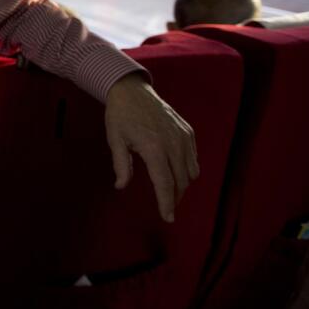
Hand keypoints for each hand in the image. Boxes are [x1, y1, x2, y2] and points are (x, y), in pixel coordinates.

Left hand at [104, 73, 198, 222]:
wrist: (132, 90)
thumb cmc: (120, 116)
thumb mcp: (115, 140)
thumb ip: (121, 165)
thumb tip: (121, 186)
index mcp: (154, 148)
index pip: (165, 183)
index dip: (166, 203)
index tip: (167, 218)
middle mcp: (173, 143)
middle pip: (181, 181)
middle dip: (175, 197)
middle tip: (166, 207)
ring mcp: (183, 137)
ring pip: (191, 172)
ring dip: (183, 185)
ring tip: (170, 192)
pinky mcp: (188, 132)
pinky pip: (194, 158)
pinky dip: (188, 170)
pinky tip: (176, 173)